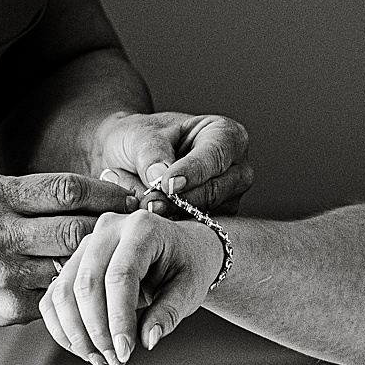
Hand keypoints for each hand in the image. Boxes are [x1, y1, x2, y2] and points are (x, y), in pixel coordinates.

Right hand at [0, 173, 136, 326]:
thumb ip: (43, 195)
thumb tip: (108, 192)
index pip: (68, 191)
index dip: (106, 194)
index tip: (128, 199)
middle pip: (76, 231)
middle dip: (108, 230)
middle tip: (128, 229)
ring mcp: (4, 275)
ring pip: (72, 267)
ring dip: (96, 262)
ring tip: (113, 255)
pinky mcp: (10, 308)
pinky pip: (58, 295)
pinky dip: (74, 287)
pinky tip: (86, 282)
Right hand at [39, 208, 223, 364]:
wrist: (182, 250)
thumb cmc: (188, 266)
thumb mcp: (190, 289)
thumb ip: (170, 313)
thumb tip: (147, 340)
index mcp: (141, 227)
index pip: (120, 276)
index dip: (119, 318)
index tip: (125, 352)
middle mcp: (108, 229)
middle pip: (86, 284)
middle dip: (97, 331)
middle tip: (116, 361)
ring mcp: (86, 244)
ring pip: (63, 293)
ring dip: (77, 334)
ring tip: (103, 360)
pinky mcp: (74, 263)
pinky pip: (54, 298)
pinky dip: (63, 328)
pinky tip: (85, 350)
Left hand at [93, 111, 252, 214]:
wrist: (128, 158)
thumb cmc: (142, 138)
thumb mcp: (141, 135)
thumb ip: (151, 153)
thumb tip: (159, 176)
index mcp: (226, 135)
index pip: (216, 155)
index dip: (193, 171)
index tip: (167, 183)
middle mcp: (235, 168)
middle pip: (217, 190)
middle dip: (183, 199)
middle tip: (151, 203)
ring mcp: (227, 198)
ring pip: (208, 214)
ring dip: (175, 215)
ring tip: (147, 208)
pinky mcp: (215, 221)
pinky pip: (197, 230)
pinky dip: (173, 226)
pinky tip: (154, 218)